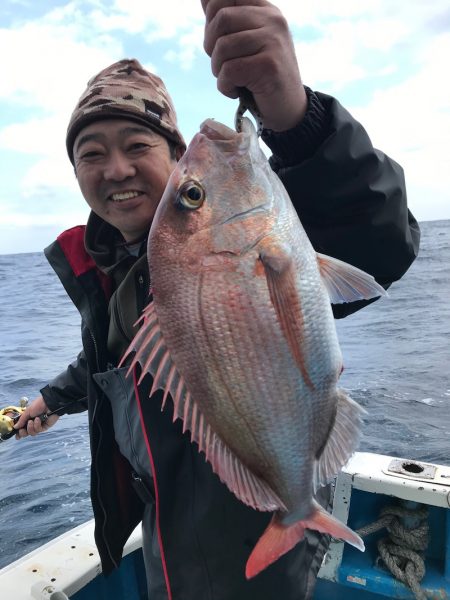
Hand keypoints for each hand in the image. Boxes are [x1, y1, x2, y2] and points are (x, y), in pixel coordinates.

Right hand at [14, 396, 59, 437]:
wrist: (49, 403)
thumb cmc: (39, 404)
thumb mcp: (27, 411)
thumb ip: (21, 420)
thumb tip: (15, 427)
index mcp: (27, 418)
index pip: (22, 428)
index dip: (19, 433)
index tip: (17, 436)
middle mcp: (32, 423)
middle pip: (26, 433)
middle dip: (23, 433)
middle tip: (22, 430)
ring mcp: (39, 425)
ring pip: (32, 433)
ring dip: (30, 428)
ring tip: (31, 421)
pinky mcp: (45, 427)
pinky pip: (38, 430)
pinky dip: (37, 425)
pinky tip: (38, 419)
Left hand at [201, 0, 306, 130]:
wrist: (288, 108)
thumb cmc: (261, 77)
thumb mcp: (247, 43)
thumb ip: (229, 20)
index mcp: (266, 10)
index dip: (212, 16)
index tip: (217, 39)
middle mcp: (272, 20)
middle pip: (221, 18)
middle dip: (211, 46)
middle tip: (221, 65)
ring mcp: (273, 41)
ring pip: (223, 46)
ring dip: (218, 70)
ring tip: (231, 80)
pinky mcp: (269, 66)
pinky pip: (229, 70)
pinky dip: (224, 86)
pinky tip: (236, 91)